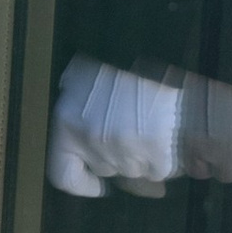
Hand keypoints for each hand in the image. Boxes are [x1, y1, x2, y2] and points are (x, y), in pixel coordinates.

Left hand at [48, 57, 176, 198]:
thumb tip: (79, 135)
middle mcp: (93, 145)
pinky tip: (168, 137)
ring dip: (141, 157)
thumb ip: (74, 112)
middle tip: (131, 134)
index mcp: (67, 128)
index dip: (81, 184)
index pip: (64, 176)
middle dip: (116, 158)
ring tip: (151, 128)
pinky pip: (160, 168)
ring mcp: (126, 152)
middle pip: (105, 169)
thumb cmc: (113, 60)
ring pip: (135, 170)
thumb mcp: (79, 80)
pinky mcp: (157, 154)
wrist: (153, 48)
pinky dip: (165, 158)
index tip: (97, 184)